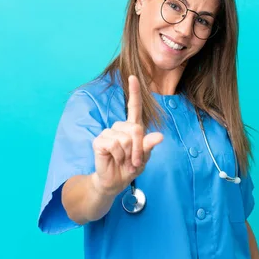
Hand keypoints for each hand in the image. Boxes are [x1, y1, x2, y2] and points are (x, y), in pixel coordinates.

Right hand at [91, 75, 162, 195]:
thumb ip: (149, 146)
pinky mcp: (99, 141)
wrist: (114, 181)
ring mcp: (108, 133)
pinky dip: (118, 156)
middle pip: (136, 129)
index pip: (134, 106)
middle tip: (134, 161)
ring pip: (125, 138)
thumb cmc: (130, 167)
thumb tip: (159, 136)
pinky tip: (114, 159)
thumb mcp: (144, 158)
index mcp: (132, 128)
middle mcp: (120, 127)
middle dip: (138, 148)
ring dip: (128, 154)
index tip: (132, 77)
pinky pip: (114, 144)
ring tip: (124, 161)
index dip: (134, 92)